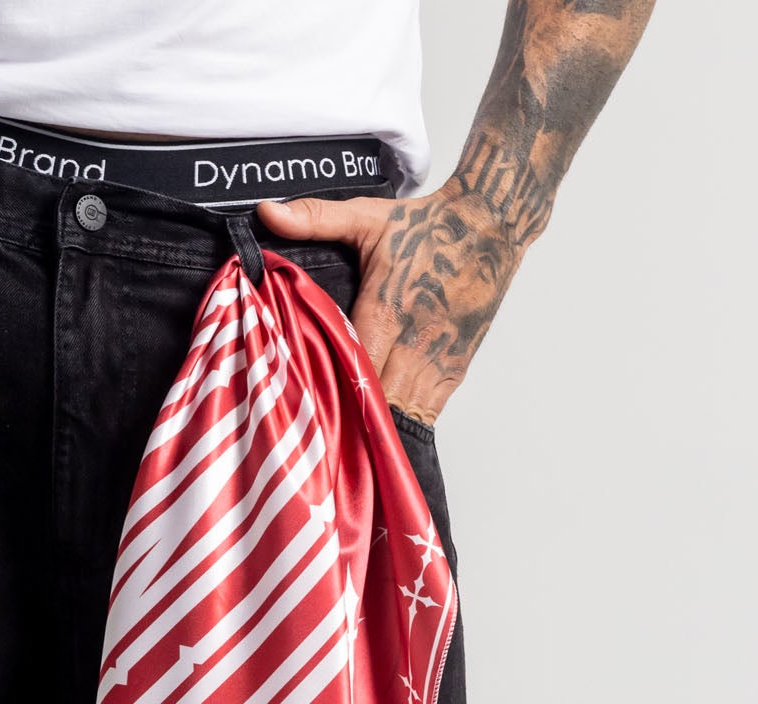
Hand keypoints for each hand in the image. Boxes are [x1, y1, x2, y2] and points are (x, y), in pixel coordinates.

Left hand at [259, 177, 530, 426]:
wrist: (491, 225)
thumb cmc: (427, 225)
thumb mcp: (367, 216)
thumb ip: (314, 218)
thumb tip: (266, 212)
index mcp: (386, 310)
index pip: (352, 368)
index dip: (328, 389)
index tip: (304, 401)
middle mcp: (413, 343)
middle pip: (374, 401)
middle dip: (347, 415)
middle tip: (318, 427)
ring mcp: (437, 361)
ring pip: (401, 414)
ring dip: (375, 425)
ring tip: (346, 435)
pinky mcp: (456, 370)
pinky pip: (427, 412)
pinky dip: (403, 422)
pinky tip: (382, 426)